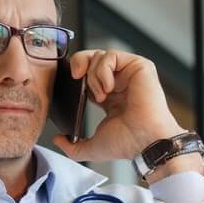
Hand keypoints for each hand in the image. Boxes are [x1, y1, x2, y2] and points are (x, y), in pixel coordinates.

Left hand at [51, 49, 184, 162]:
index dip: (77, 76)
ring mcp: (130, 73)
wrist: (145, 142)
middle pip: (92, 59)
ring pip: (100, 55)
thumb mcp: (93, 147)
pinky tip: (109, 88)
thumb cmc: (127, 144)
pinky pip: (112, 55)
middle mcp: (121, 83)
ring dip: (94, 75)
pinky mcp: (140, 66)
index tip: (72, 86)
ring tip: (101, 95)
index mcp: (111, 97)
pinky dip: (104, 70)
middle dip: (79, 63)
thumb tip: (58, 140)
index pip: (89, 76)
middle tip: (76, 77)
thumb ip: (73, 146)